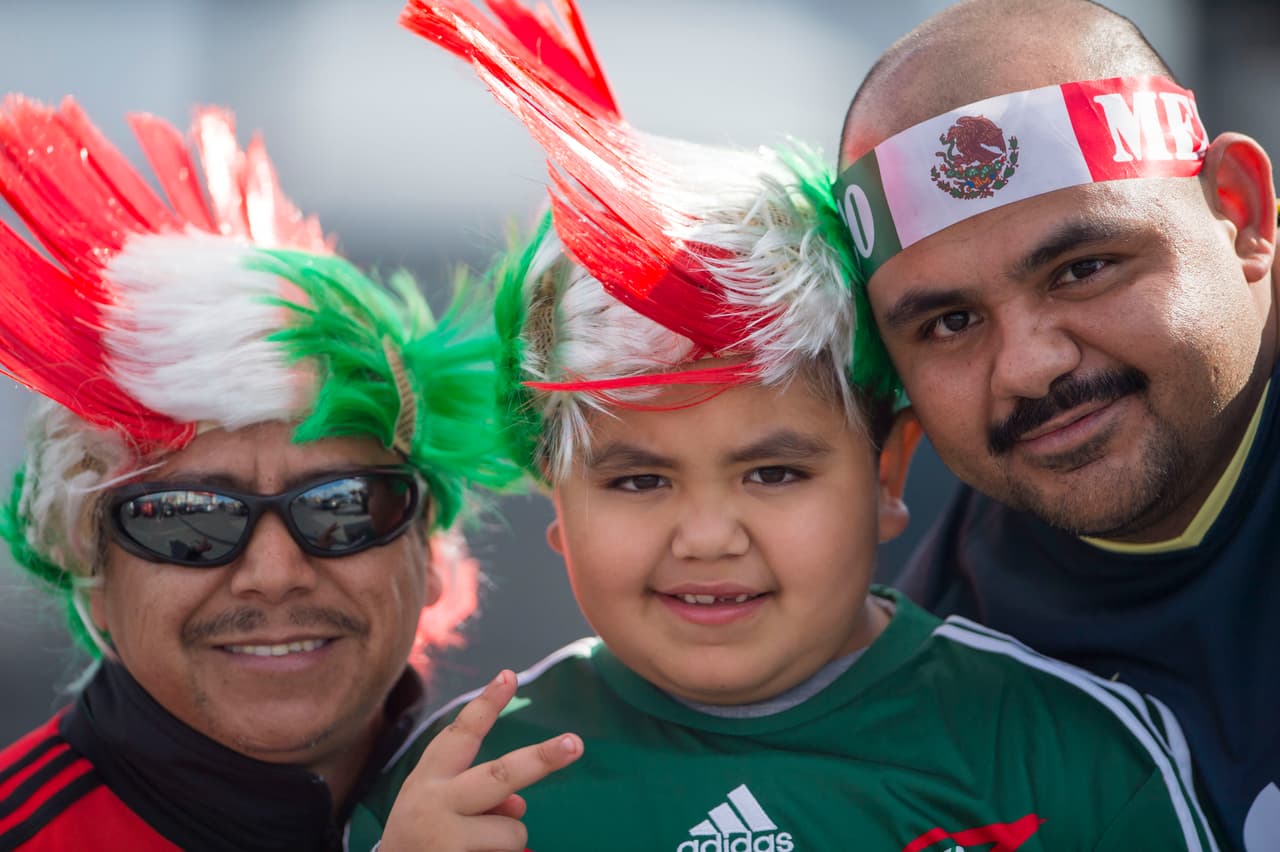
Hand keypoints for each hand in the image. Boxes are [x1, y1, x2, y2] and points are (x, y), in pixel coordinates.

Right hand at [379, 669, 582, 850]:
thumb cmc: (419, 839)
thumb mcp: (439, 809)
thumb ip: (478, 795)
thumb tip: (519, 807)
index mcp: (427, 777)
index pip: (460, 734)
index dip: (486, 704)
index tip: (509, 675)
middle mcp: (434, 801)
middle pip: (501, 775)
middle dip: (542, 759)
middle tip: (576, 744)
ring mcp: (444, 836)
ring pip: (513, 830)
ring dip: (507, 841)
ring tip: (472, 850)